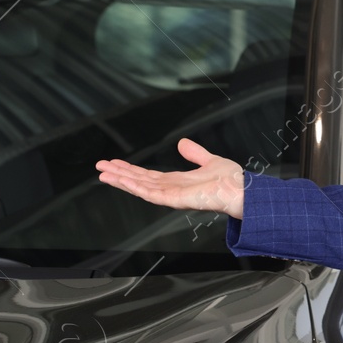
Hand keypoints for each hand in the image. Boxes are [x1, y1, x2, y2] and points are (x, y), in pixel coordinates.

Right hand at [95, 138, 245, 218]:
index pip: (147, 176)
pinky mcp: (175, 199)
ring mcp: (171, 196)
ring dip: (121, 180)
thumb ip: (195, 153)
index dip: (130, 169)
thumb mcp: (209, 160)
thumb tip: (182, 143)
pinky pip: (150, 193)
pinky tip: (122, 180)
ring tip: (103, 174)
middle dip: (119, 174)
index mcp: (177, 181)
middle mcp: (171, 189)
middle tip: (100, 168)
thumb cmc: (231, 181)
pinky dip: (135, 187)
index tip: (115, 163)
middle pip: (139, 181)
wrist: (242, 190)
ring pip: (140, 188)